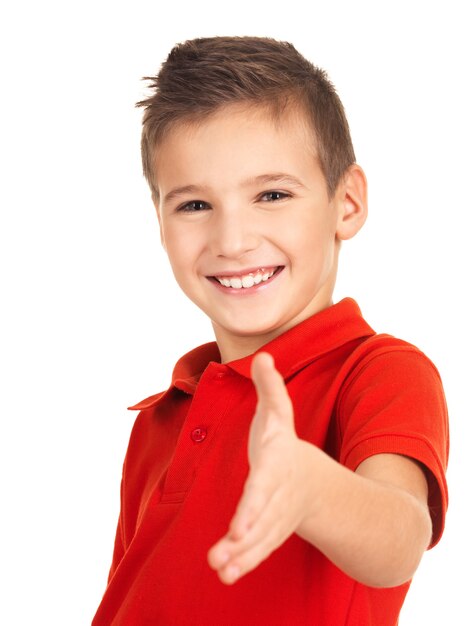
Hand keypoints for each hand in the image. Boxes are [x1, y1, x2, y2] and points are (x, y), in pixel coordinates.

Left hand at [207, 351, 314, 583]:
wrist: (314, 482)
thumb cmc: (283, 445)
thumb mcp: (278, 414)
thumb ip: (270, 388)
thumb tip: (264, 354)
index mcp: (277, 463)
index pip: (264, 484)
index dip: (253, 503)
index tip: (239, 524)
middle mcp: (278, 493)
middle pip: (262, 516)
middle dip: (245, 535)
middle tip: (224, 551)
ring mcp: (275, 516)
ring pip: (260, 538)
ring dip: (241, 555)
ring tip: (220, 568)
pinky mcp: (269, 531)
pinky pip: (258, 548)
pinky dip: (243, 562)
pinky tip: (225, 573)